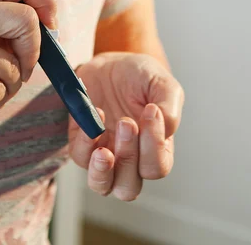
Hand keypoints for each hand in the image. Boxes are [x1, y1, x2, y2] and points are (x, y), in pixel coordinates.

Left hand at [69, 52, 183, 200]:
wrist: (112, 63)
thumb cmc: (141, 76)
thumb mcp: (162, 84)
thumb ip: (171, 108)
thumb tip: (165, 129)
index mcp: (156, 150)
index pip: (157, 167)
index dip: (154, 145)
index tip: (150, 110)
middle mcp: (130, 159)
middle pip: (128, 187)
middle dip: (127, 158)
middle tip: (126, 122)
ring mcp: (104, 152)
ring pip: (101, 185)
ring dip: (102, 171)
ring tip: (103, 151)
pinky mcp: (81, 142)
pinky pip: (80, 156)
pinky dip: (84, 141)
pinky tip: (94, 114)